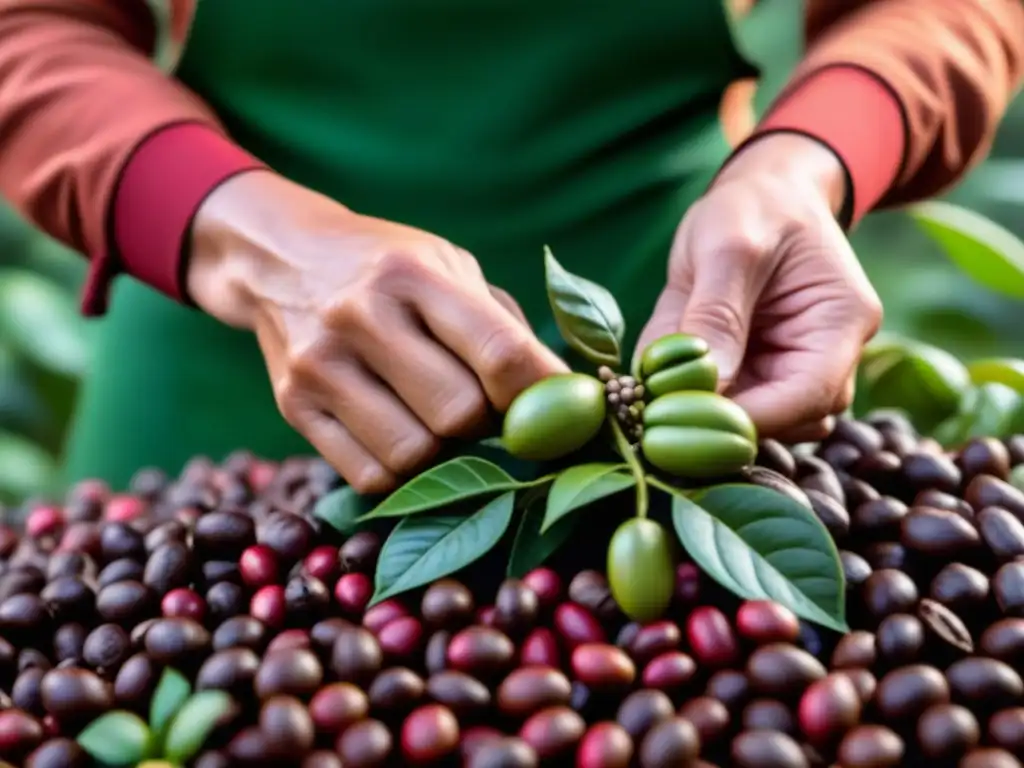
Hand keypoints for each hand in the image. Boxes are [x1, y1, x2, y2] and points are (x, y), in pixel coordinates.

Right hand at [188, 171, 567, 492]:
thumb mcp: (446, 266)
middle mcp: (359, 316)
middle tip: (484, 407)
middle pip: (459, 414)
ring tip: (437, 418)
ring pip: (414, 455)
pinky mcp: (293, 406)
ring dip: (443, 452)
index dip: (542, 394)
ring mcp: (320, 365)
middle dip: (487, 423)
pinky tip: (402, 434)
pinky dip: (401, 472)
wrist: (278, 259)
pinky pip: (370, 476)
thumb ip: (502, 326)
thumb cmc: (384, 268)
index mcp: (411, 274)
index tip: (565, 413)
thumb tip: (562, 397)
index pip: (499, 352)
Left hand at [636, 134, 882, 442]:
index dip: (746, 418)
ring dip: (706, 412)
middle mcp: (830, 357)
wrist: (759, 197)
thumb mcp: (728, 247)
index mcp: (840, 322)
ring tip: (658, 384)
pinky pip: (731, 405)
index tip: (682, 418)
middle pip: (787, 421)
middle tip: (657, 406)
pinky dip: (695, 398)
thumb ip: (716, 315)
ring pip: (758, 422)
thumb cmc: (753, 209)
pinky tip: (664, 378)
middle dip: (722, 420)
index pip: (807, 396)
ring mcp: (796, 370)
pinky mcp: (763, 375)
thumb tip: (704, 386)